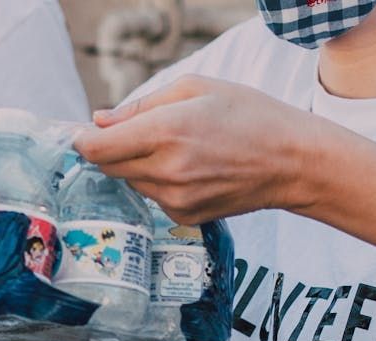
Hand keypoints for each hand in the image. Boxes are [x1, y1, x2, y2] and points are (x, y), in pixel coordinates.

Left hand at [73, 75, 329, 224]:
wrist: (292, 162)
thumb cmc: (249, 116)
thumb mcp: (196, 89)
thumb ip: (140, 105)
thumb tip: (99, 121)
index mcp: (166, 131)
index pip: (97, 148)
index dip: (82, 139)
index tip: (83, 132)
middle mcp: (167, 170)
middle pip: (108, 167)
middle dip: (112, 150)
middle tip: (136, 133)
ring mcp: (176, 199)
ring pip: (130, 183)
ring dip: (138, 166)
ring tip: (177, 148)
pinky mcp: (186, 216)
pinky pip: (154, 198)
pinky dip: (159, 183)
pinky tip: (191, 169)